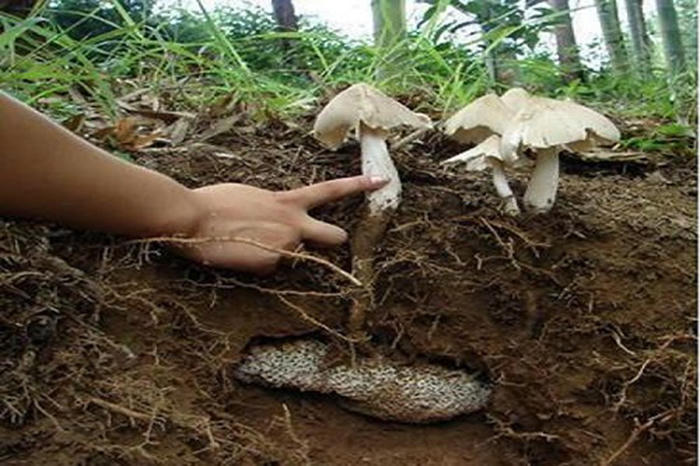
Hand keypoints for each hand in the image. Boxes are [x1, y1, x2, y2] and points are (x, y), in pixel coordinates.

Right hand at [172, 175, 387, 273]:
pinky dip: (258, 265)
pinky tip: (239, 255)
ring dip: (279, 255)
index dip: (358, 187)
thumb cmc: (215, 202)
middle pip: (335, 237)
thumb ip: (272, 206)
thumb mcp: (252, 196)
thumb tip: (275, 217)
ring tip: (249, 244)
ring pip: (294, 258)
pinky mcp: (270, 266)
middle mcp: (294, 225)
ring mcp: (285, 247)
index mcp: (288, 202)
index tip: (381, 182)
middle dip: (334, 241)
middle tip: (322, 242)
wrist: (192, 217)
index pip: (331, 191)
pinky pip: (270, 269)